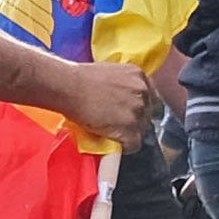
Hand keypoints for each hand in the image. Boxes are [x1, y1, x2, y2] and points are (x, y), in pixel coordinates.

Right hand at [49, 56, 167, 144]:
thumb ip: (123, 85)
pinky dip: (124, 146)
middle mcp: (143, 92)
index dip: (137, 106)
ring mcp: (138, 111)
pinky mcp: (131, 130)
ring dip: (128, 132)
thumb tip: (122, 98)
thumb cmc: (80, 79)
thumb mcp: (110, 73)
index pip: (149, 97)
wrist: (68, 88)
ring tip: (110, 130)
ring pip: (141, 130)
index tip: (128, 111)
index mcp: (139, 76)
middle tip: (115, 121)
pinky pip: (134, 144)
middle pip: (147, 114)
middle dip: (134, 119)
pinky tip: (111, 140)